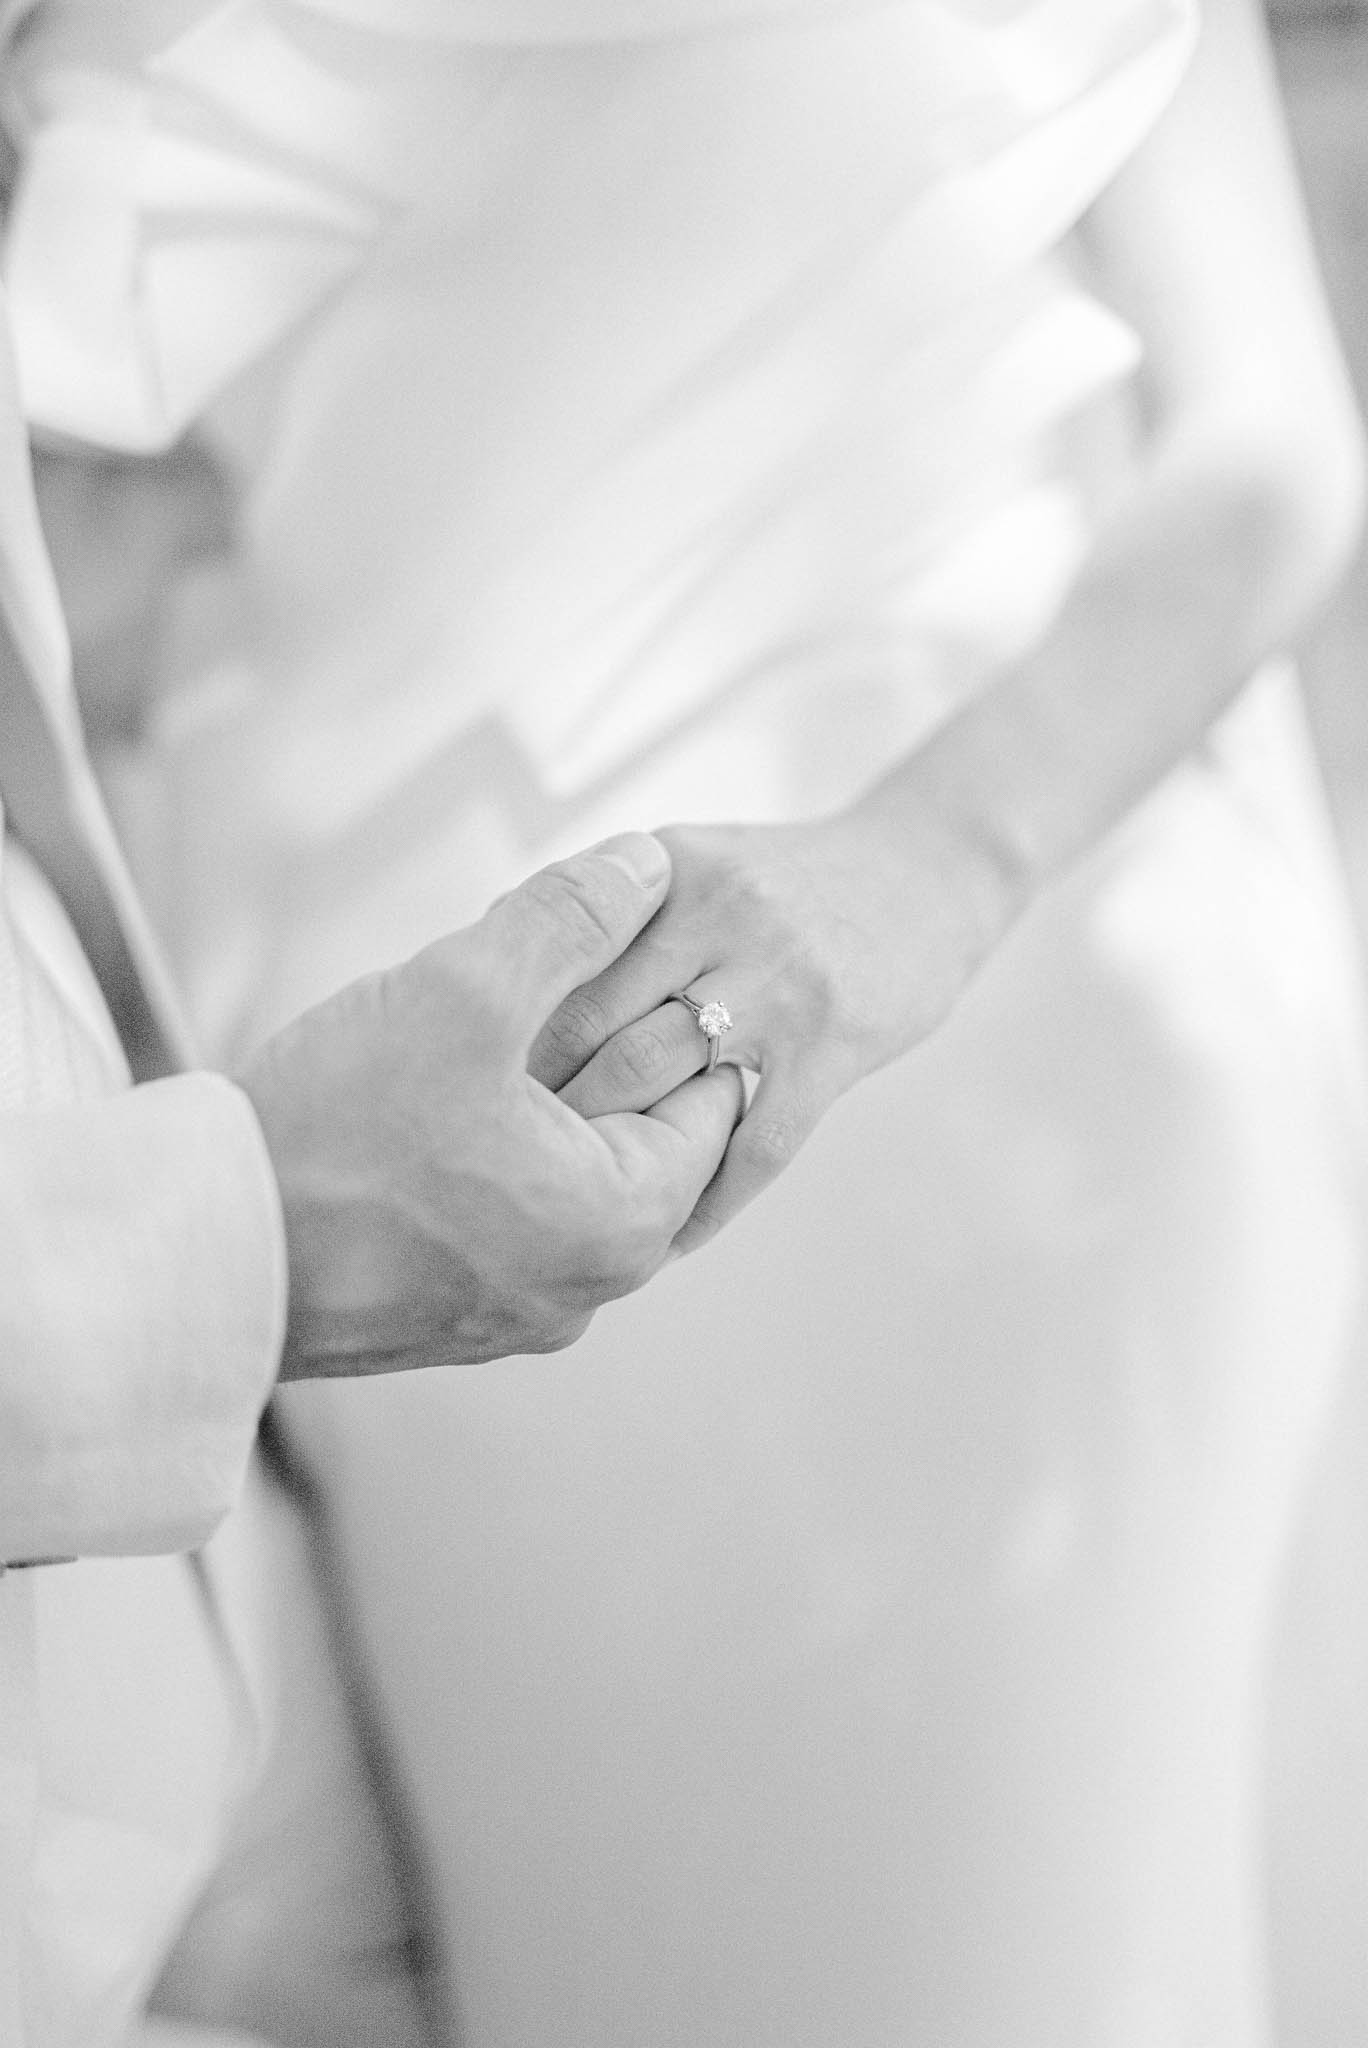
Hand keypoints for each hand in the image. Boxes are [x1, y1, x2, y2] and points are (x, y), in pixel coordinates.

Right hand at [236, 834, 742, 1378]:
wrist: (199, 1254)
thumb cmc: (335, 1136)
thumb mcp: (464, 992)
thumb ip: (571, 919)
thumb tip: (646, 866)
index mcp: (624, 1223)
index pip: (712, 1098)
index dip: (668, 1010)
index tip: (606, 963)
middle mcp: (589, 1287)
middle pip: (636, 1135)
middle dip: (592, 1052)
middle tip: (516, 997)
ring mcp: (518, 1311)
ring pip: (564, 1173)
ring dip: (531, 1101)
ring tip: (461, 1045)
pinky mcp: (449, 1317)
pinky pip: (504, 1217)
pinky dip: (483, 1158)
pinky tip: (419, 1112)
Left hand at [530, 809, 992, 1251]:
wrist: (929, 868)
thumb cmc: (791, 884)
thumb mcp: (693, 867)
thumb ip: (610, 919)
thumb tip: (489, 976)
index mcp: (663, 871)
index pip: (554, 962)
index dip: (498, 1040)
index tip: (458, 1102)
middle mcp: (714, 913)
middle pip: (590, 1023)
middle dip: (534, 1105)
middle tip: (490, 1174)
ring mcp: (777, 979)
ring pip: (660, 1083)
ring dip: (610, 1157)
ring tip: (566, 1212)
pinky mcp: (833, 1039)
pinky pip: (756, 1143)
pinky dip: (707, 1198)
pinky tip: (673, 1235)